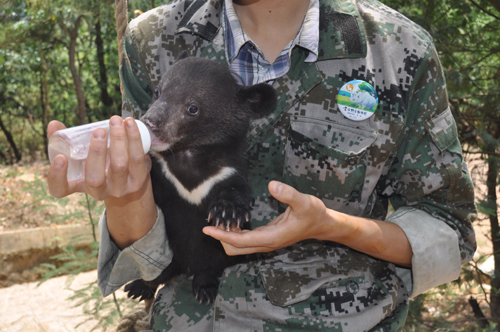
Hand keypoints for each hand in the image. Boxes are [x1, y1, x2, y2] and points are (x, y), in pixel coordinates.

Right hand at [47, 116, 151, 199]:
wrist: (130, 176)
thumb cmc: (99, 162)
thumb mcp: (81, 155)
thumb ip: (66, 140)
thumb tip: (54, 124)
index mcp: (78, 186)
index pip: (60, 189)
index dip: (57, 177)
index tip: (59, 159)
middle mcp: (99, 192)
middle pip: (95, 179)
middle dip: (97, 153)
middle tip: (99, 131)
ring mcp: (120, 188)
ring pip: (120, 166)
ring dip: (119, 140)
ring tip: (116, 120)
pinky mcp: (138, 180)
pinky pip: (138, 159)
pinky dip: (134, 139)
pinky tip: (130, 124)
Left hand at [202, 181, 339, 254]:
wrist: (322, 224)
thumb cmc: (314, 213)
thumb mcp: (304, 201)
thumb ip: (288, 194)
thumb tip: (272, 185)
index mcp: (273, 238)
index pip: (241, 241)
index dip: (224, 235)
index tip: (207, 229)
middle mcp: (267, 243)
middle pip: (236, 249)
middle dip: (222, 238)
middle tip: (212, 222)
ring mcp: (267, 242)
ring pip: (240, 247)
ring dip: (228, 236)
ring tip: (220, 220)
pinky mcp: (267, 238)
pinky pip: (246, 241)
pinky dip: (236, 234)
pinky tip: (234, 221)